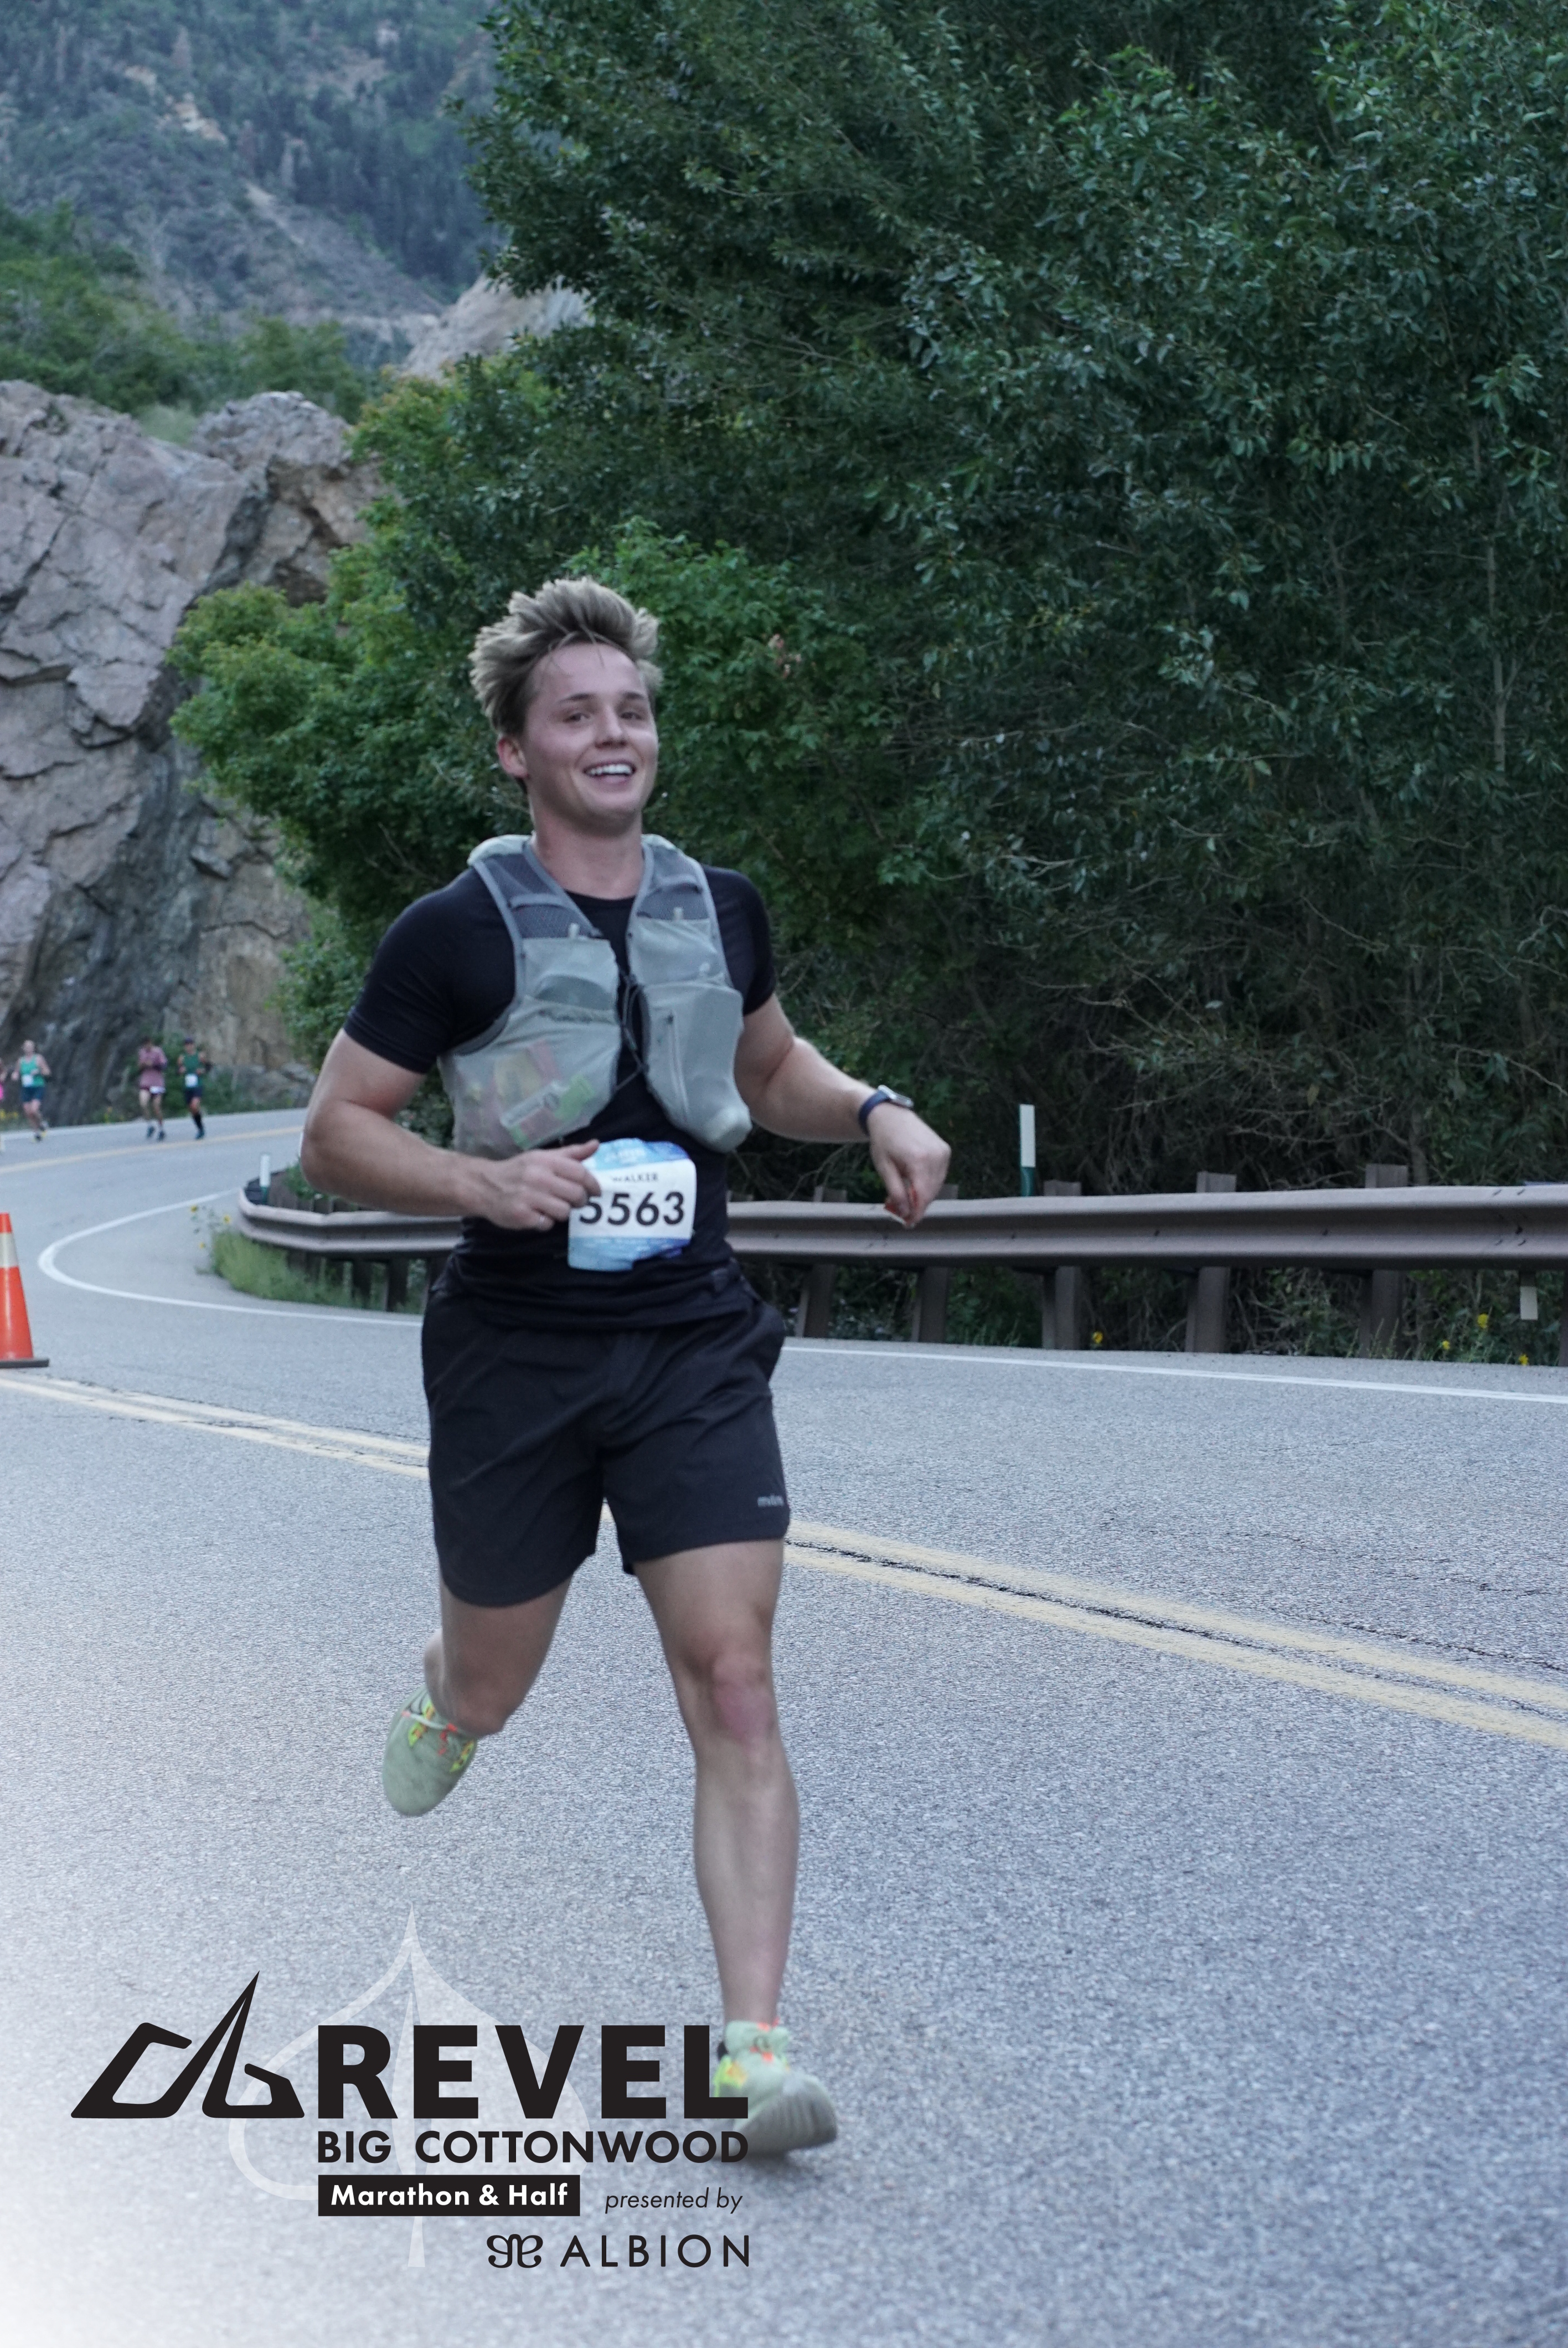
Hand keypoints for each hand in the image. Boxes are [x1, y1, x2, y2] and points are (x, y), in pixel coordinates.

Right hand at [463, 1140, 601, 1230]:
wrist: (483, 1185)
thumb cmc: (518, 1171)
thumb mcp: (542, 1157)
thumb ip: (571, 1154)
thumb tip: (596, 1145)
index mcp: (545, 1161)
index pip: (580, 1173)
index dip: (593, 1184)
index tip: (596, 1192)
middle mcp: (537, 1177)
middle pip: (576, 1194)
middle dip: (580, 1201)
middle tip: (575, 1201)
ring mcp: (528, 1197)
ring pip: (564, 1211)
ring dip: (563, 1212)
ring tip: (552, 1207)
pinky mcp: (521, 1216)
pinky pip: (547, 1224)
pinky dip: (546, 1222)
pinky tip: (537, 1214)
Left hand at [868, 1107, 950, 1226]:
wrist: (891, 1116)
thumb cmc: (884, 1141)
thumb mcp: (884, 1168)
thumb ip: (896, 1191)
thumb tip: (905, 1212)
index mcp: (918, 1160)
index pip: (922, 1196)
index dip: (916, 1213)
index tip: (908, 1224)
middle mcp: (935, 1156)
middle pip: (930, 1193)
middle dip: (917, 1206)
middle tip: (902, 1213)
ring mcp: (943, 1152)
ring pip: (936, 1186)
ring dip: (922, 1195)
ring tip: (905, 1196)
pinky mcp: (945, 1150)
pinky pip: (939, 1175)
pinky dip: (928, 1183)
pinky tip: (914, 1183)